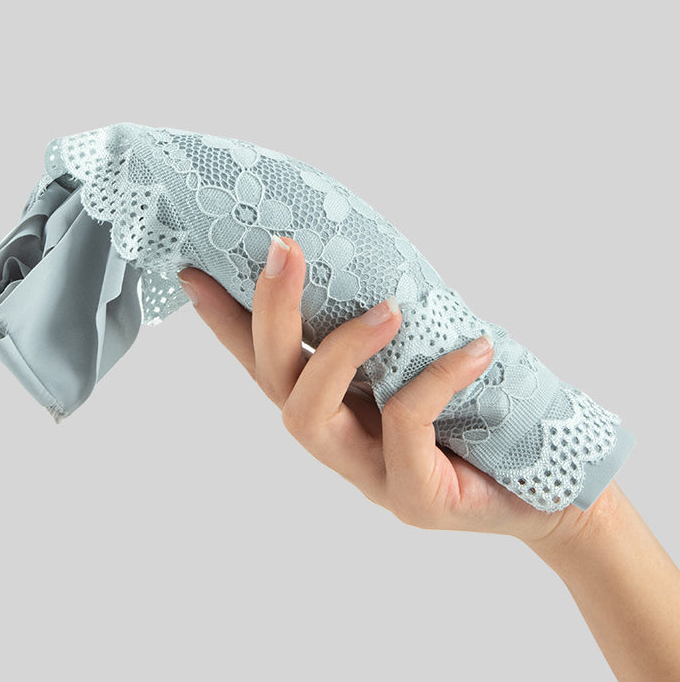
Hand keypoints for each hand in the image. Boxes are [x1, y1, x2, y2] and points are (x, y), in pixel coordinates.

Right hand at [178, 236, 604, 545]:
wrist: (550, 491)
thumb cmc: (486, 417)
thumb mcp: (429, 362)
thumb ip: (395, 331)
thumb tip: (380, 265)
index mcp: (336, 406)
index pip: (263, 361)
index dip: (226, 321)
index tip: (196, 269)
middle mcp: (338, 441)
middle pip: (273, 381)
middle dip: (270, 313)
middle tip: (284, 249)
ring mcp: (369, 475)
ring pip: (308, 415)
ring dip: (337, 351)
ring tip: (386, 309)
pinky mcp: (414, 498)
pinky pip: (406, 429)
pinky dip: (435, 380)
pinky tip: (475, 347)